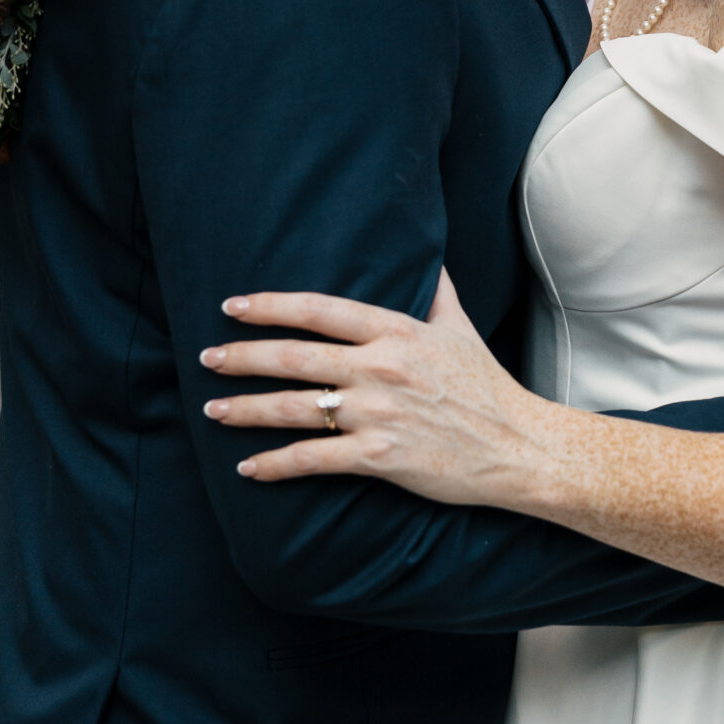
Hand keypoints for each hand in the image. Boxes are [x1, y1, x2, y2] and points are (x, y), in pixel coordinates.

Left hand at [200, 270, 551, 505]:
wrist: (517, 445)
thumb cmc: (486, 386)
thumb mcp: (461, 328)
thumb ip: (437, 291)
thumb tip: (429, 255)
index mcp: (396, 331)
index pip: (320, 309)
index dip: (272, 306)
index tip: (234, 306)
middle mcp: (381, 367)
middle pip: (295, 356)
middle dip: (243, 356)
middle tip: (206, 357)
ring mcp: (378, 413)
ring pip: (295, 407)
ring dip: (247, 409)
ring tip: (212, 409)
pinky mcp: (380, 456)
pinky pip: (315, 459)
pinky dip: (276, 464)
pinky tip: (249, 468)